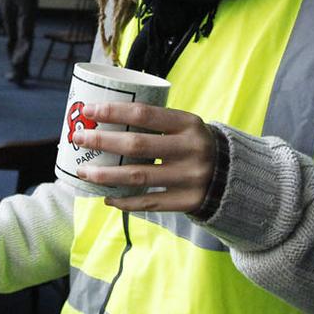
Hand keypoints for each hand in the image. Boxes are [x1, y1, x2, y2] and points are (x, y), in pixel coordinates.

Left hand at [71, 101, 214, 214]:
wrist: (235, 176)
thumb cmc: (195, 145)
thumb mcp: (186, 127)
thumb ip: (156, 124)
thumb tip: (104, 119)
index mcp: (189, 124)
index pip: (144, 113)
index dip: (113, 111)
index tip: (88, 111)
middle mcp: (191, 149)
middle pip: (137, 145)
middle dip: (102, 141)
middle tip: (78, 138)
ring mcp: (190, 177)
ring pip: (138, 176)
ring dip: (106, 175)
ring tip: (83, 172)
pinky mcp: (188, 201)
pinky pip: (149, 202)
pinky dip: (125, 201)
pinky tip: (107, 198)